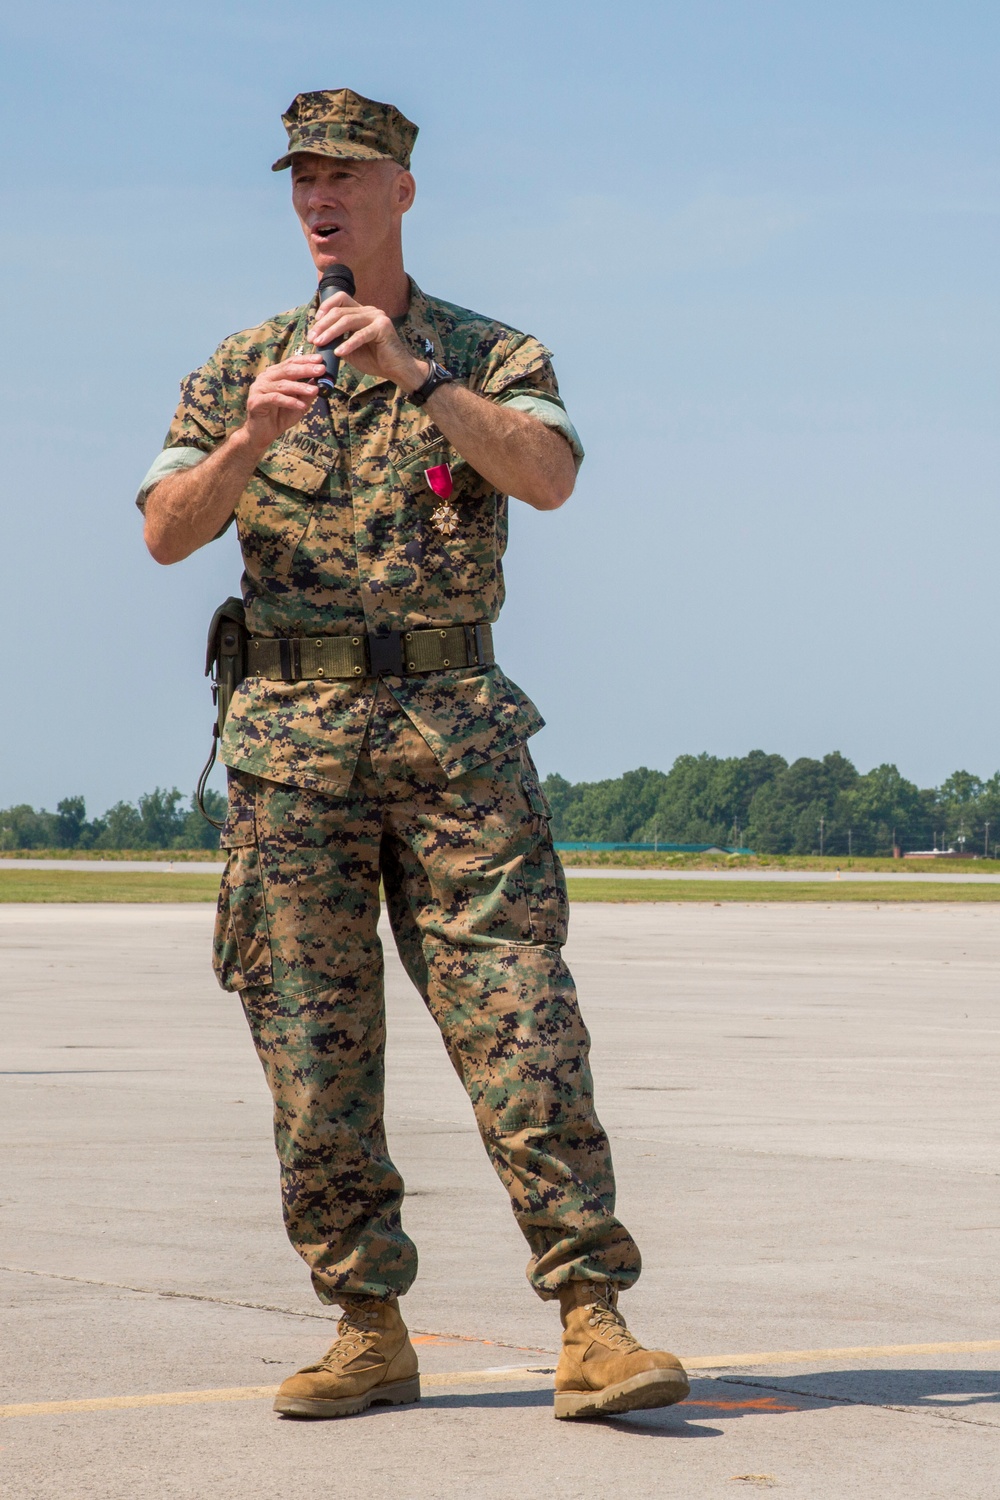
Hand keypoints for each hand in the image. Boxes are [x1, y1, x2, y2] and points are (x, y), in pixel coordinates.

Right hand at [242, 353, 325, 452]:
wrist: (262, 434)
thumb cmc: (280, 417)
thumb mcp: (299, 404)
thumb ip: (307, 393)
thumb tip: (320, 381)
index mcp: (274, 374)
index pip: (290, 363)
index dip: (305, 360)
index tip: (320, 359)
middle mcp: (265, 378)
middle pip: (287, 370)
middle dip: (305, 369)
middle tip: (321, 369)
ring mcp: (258, 389)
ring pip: (282, 385)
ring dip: (300, 387)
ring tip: (314, 390)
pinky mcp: (255, 401)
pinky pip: (275, 399)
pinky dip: (290, 402)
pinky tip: (302, 406)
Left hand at [308, 292, 427, 391]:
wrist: (396, 370)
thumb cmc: (374, 360)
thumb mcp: (350, 348)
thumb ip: (337, 340)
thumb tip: (317, 338)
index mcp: (362, 312)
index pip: (341, 299)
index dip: (326, 307)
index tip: (315, 324)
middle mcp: (370, 311)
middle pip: (340, 311)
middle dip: (323, 325)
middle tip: (312, 338)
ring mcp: (378, 317)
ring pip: (347, 320)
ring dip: (331, 333)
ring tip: (320, 344)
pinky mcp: (383, 327)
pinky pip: (361, 335)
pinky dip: (348, 344)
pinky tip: (339, 352)